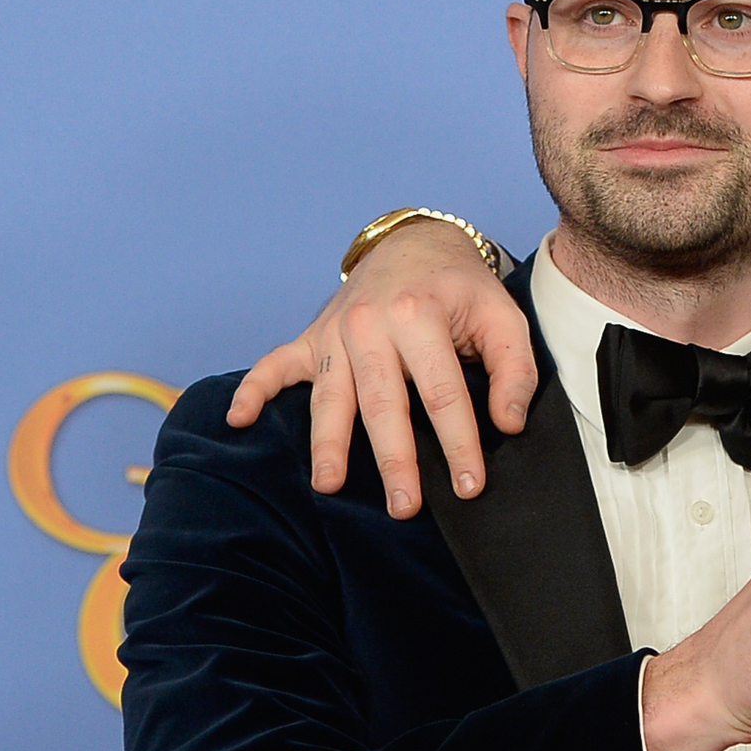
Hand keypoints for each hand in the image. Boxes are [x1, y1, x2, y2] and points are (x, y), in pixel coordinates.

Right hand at [226, 219, 533, 515]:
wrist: (416, 244)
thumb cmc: (462, 289)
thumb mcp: (503, 318)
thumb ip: (513, 371)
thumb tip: (508, 424)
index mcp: (420, 317)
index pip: (442, 393)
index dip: (458, 443)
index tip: (469, 486)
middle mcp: (371, 326)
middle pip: (382, 403)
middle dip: (394, 459)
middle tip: (403, 506)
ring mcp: (335, 332)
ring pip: (330, 396)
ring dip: (328, 442)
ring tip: (329, 484)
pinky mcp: (312, 337)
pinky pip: (274, 364)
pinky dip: (253, 390)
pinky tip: (237, 421)